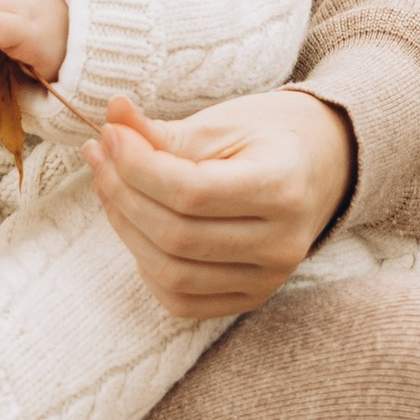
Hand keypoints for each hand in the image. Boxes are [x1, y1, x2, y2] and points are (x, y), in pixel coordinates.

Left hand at [87, 86, 355, 318]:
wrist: (320, 166)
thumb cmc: (269, 136)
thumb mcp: (222, 123)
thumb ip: (165, 131)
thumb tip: (112, 118)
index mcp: (282, 187)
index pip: (191, 192)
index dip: (137, 166)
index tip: (110, 134)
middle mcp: (281, 244)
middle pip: (177, 236)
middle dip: (122, 194)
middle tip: (99, 155)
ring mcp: (268, 279)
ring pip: (173, 274)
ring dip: (126, 229)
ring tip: (109, 184)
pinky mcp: (251, 297)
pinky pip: (182, 301)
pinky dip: (147, 267)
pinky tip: (136, 225)